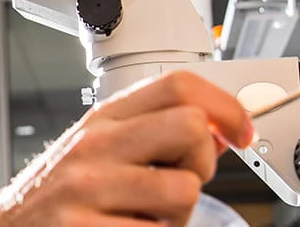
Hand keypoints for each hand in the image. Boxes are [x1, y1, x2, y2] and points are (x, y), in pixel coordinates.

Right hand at [0, 71, 255, 225]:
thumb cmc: (59, 197)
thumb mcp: (99, 151)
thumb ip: (152, 136)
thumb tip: (222, 130)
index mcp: (103, 120)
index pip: (178, 85)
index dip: (225, 107)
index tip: (240, 133)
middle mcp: (95, 146)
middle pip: (190, 128)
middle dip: (202, 163)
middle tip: (180, 183)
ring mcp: (88, 188)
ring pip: (183, 191)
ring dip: (178, 217)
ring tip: (146, 218)